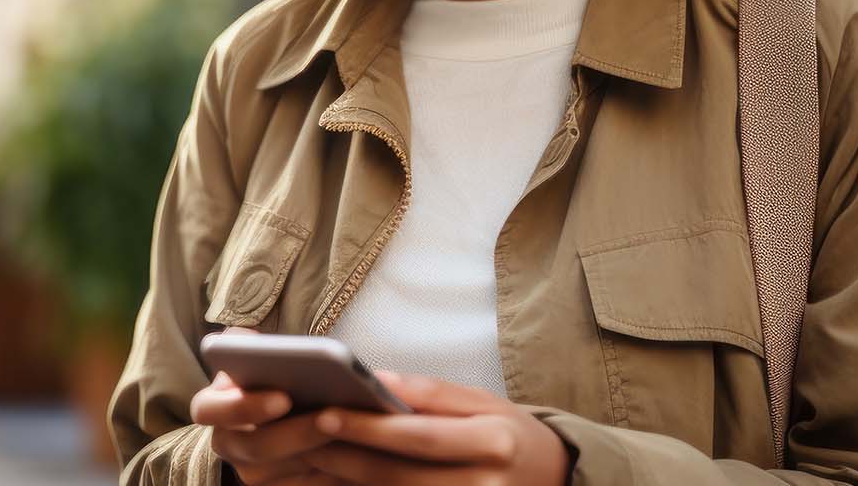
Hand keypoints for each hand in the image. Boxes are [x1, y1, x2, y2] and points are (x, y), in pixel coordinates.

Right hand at [190, 328, 339, 484]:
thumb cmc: (274, 375)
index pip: (207, 410)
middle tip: (329, 418)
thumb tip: (248, 339)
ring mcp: (250, 471)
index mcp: (213, 407)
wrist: (293, 411)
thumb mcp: (257, 354)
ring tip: (350, 434)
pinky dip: (329, 474)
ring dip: (317, 454)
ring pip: (281, 472)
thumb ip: (248, 345)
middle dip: (295, 433)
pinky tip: (355, 454)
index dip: (241, 406)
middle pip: (255, 446)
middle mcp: (226, 443)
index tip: (283, 397)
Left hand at [300, 370, 571, 484]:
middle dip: (346, 457)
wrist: (556, 480)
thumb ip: (431, 394)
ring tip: (311, 457)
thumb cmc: (512, 434)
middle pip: (400, 477)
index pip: (420, 437)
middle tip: (301, 438)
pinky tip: (341, 479)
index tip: (325, 413)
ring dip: (349, 480)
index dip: (369, 428)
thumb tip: (375, 380)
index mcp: (494, 443)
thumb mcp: (484, 402)